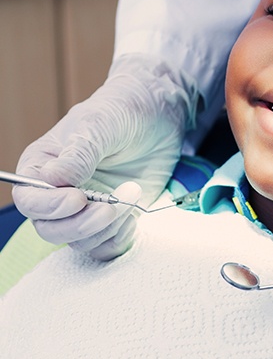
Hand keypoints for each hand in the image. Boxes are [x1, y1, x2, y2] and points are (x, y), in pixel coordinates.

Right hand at [13, 54, 194, 259]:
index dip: (49, 207)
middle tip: (110, 208)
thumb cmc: (121, 112)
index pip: (30, 201)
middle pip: (51, 230)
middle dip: (81, 225)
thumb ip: (78, 154)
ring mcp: (87, 209)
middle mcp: (59, 193)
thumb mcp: (99, 125)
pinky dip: (119, 238)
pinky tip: (133, 216)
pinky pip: (106, 246)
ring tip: (131, 194)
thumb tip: (52, 179)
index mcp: (43, 167)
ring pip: (81, 242)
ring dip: (107, 227)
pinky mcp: (113, 220)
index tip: (78, 198)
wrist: (157, 115)